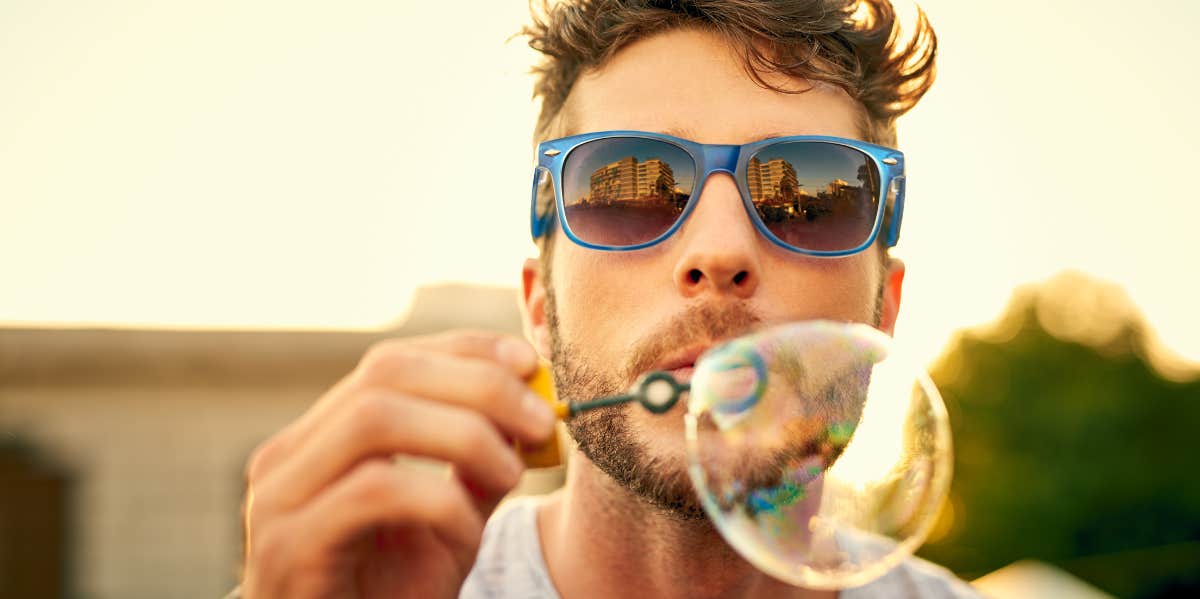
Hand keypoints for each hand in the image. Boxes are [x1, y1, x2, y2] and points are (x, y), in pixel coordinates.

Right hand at [239, 330, 554, 598]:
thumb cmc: (390, 595)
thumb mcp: (449, 519)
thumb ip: (478, 463)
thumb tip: (533, 406)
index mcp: (321, 437)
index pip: (392, 360)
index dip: (466, 350)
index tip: (530, 362)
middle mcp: (288, 456)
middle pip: (384, 373)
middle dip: (477, 385)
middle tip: (540, 421)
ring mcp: (279, 498)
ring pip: (375, 419)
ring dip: (465, 436)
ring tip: (510, 477)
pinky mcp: (288, 546)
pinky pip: (375, 491)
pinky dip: (440, 501)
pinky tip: (467, 533)